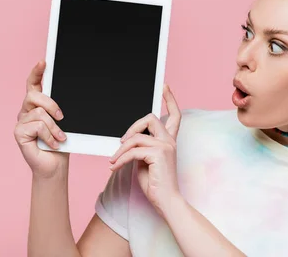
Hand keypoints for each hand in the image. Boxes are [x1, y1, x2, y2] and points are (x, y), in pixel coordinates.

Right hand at [14, 60, 68, 178]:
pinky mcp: (18, 132)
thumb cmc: (60, 143)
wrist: (55, 165)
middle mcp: (26, 110)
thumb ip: (58, 109)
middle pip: (34, 96)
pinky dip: (50, 136)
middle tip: (62, 117)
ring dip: (54, 127)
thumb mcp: (63, 122)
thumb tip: (62, 103)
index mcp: (37, 105)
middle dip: (51, 104)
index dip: (37, 72)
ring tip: (60, 138)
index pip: (34, 84)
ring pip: (39, 113)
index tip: (43, 62)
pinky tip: (52, 144)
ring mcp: (21, 121)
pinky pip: (38, 126)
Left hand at [108, 84, 181, 215]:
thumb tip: (128, 139)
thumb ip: (141, 146)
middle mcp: (170, 140)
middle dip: (132, 126)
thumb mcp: (145, 160)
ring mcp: (166, 146)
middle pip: (150, 118)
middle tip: (121, 141)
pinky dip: (120, 159)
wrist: (166, 201)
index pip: (174, 115)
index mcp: (169, 140)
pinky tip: (114, 167)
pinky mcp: (159, 154)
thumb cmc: (155, 183)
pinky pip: (133, 151)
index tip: (165, 86)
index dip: (170, 99)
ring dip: (120, 150)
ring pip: (136, 137)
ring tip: (114, 161)